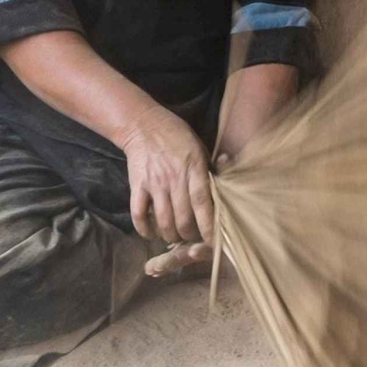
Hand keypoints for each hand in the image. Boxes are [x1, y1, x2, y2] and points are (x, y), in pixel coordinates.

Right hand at [120, 104, 215, 250]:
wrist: (144, 125)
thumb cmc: (177, 137)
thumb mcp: (201, 148)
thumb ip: (212, 170)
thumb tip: (229, 189)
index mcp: (194, 168)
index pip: (202, 202)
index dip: (208, 225)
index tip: (214, 241)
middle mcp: (174, 178)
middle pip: (183, 218)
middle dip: (191, 235)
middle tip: (194, 238)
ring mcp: (154, 183)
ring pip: (163, 221)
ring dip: (171, 235)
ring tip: (176, 236)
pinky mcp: (137, 186)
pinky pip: (139, 215)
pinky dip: (145, 230)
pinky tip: (152, 234)